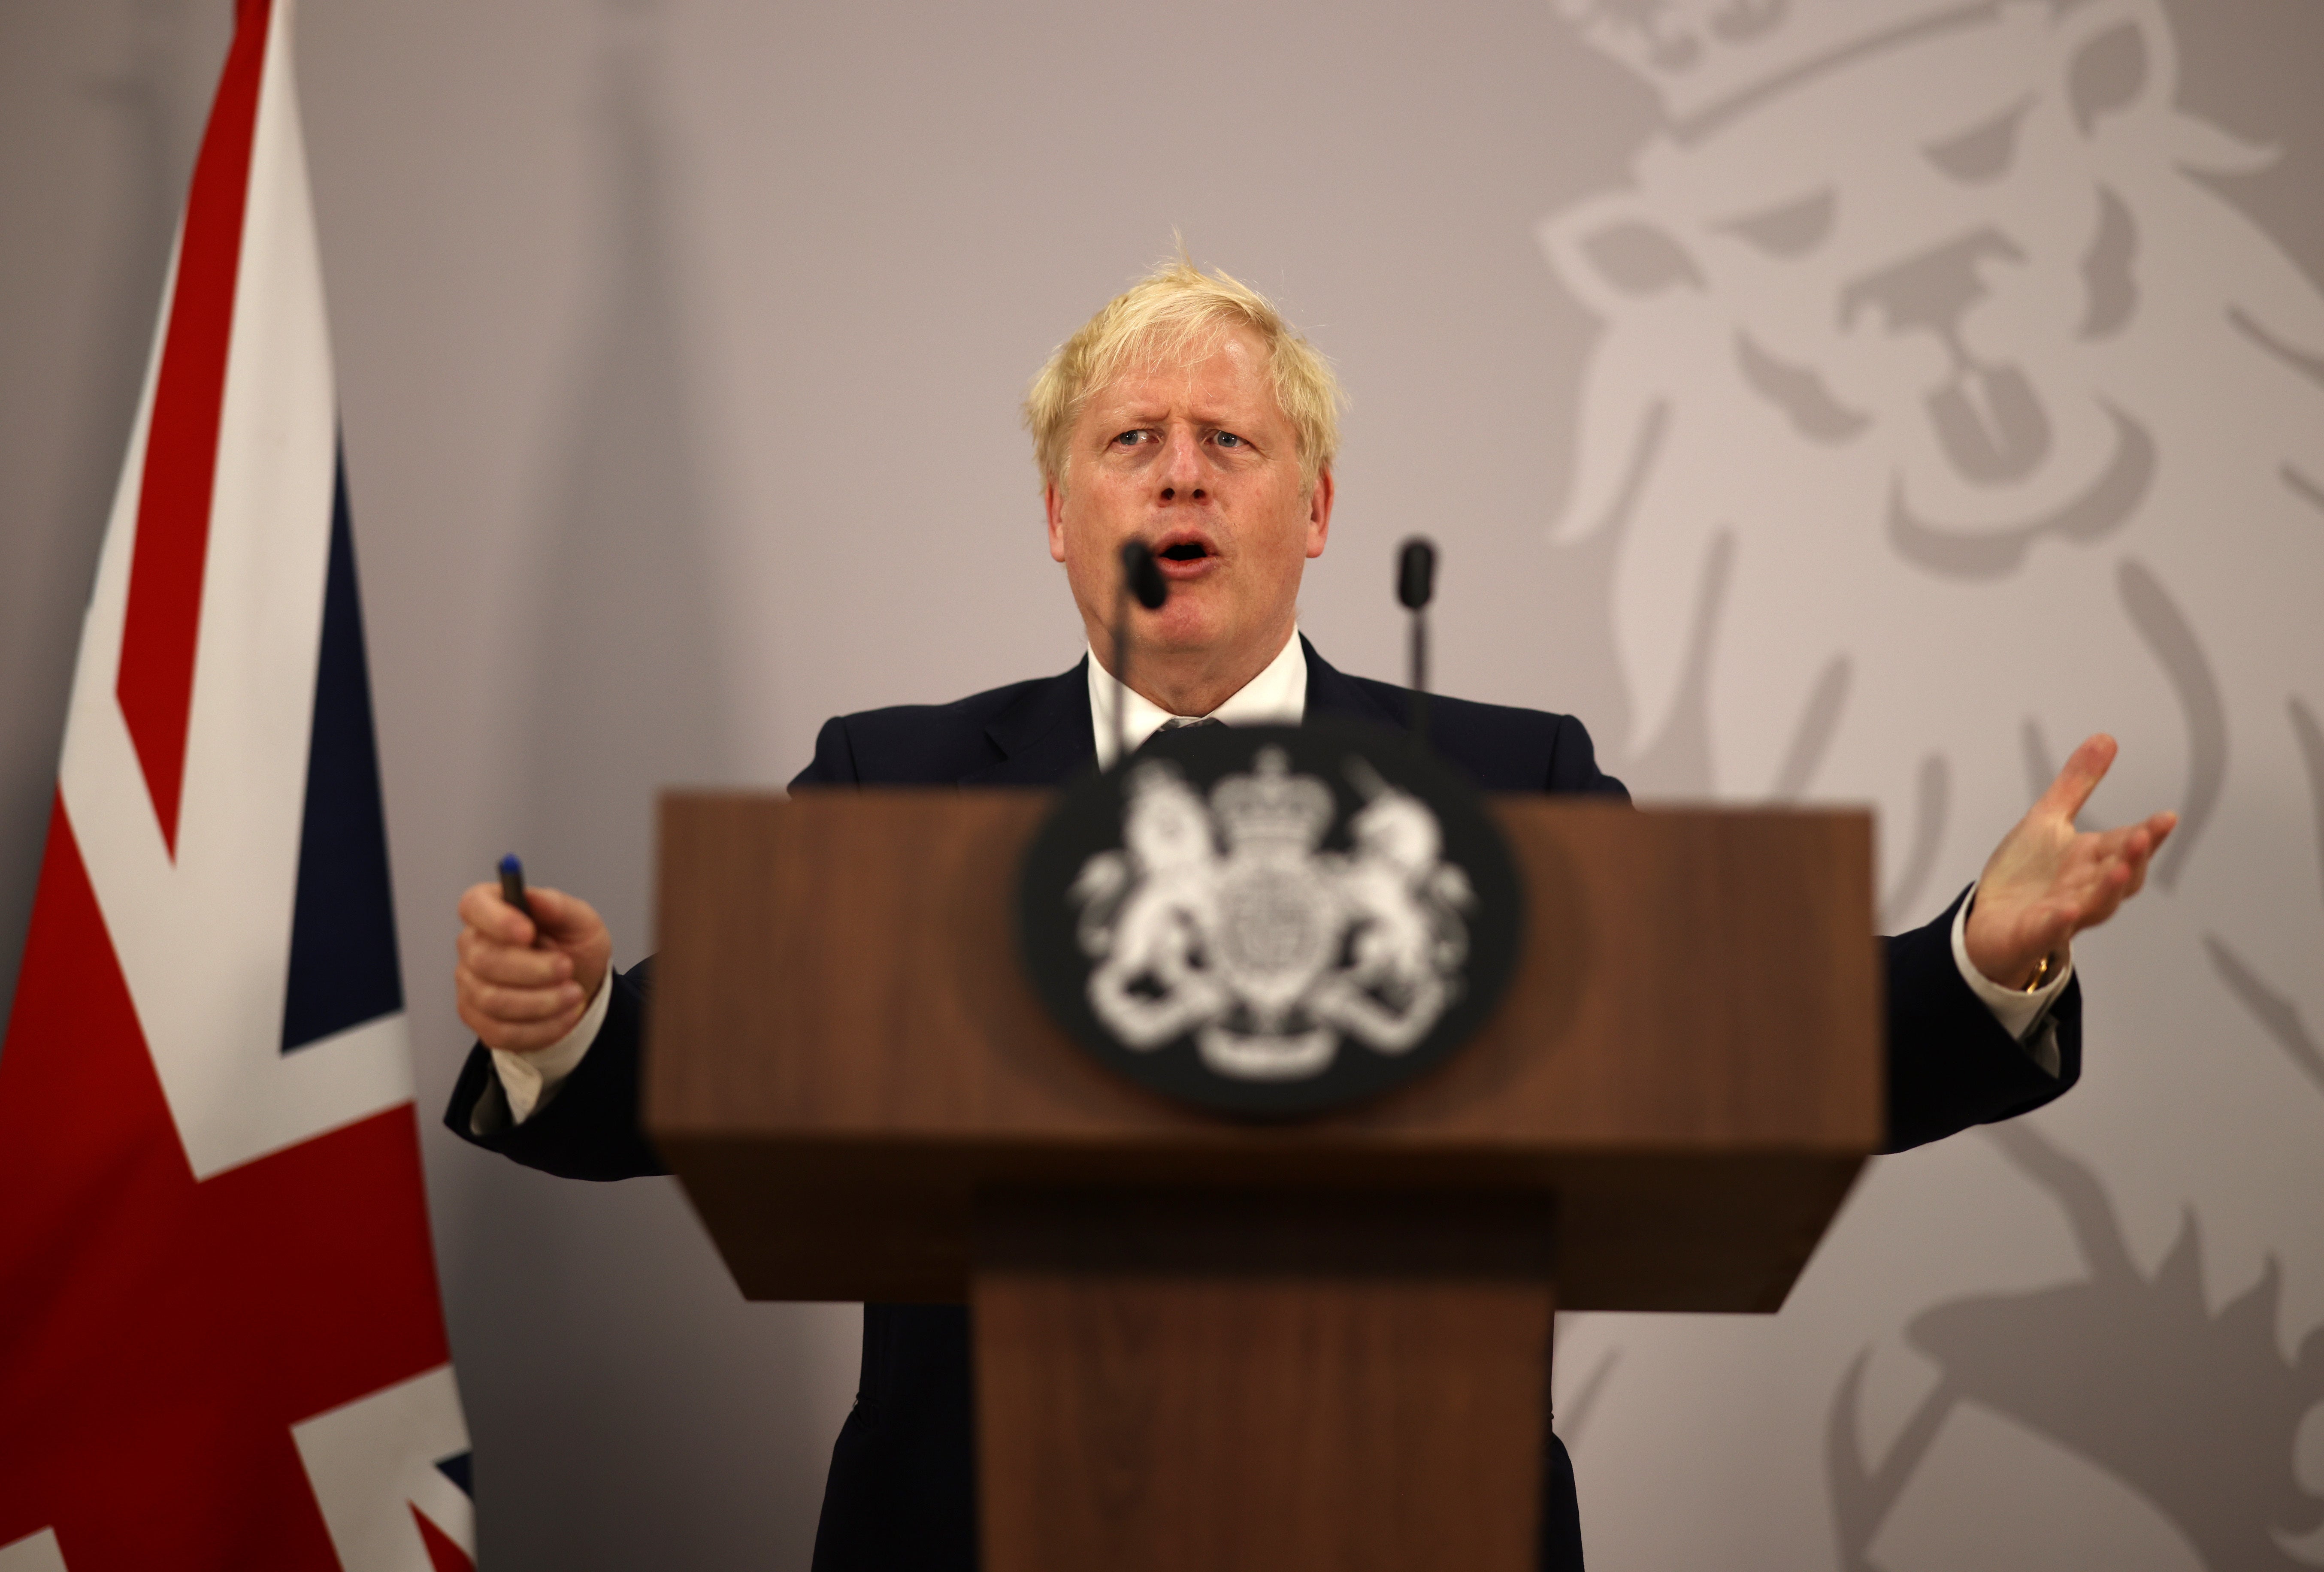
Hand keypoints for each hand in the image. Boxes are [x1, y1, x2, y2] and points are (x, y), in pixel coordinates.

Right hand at [453, 882, 612, 1052]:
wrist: (580, 988)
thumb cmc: (574, 948)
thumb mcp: (582, 922)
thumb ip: (561, 907)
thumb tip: (537, 898)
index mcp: (493, 910)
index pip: (474, 905)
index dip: (496, 919)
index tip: (528, 932)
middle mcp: (473, 946)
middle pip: (483, 960)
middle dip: (533, 969)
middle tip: (566, 968)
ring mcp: (470, 985)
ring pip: (492, 1000)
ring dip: (541, 1001)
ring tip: (574, 995)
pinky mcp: (479, 1020)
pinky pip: (501, 1031)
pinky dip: (541, 1027)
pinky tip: (565, 1016)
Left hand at [1964, 733, 2176, 989]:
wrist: (1988, 920)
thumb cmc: (2025, 873)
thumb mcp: (2047, 820)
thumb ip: (2078, 784)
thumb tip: (2106, 737)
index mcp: (2092, 860)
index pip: (2127, 845)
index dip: (2148, 834)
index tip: (2167, 817)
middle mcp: (2086, 889)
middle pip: (2121, 877)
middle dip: (2134, 857)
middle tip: (2143, 837)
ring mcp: (2064, 915)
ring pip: (2096, 905)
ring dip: (2108, 889)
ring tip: (2119, 868)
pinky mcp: (2033, 935)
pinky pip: (2050, 930)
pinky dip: (2060, 921)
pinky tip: (2066, 911)